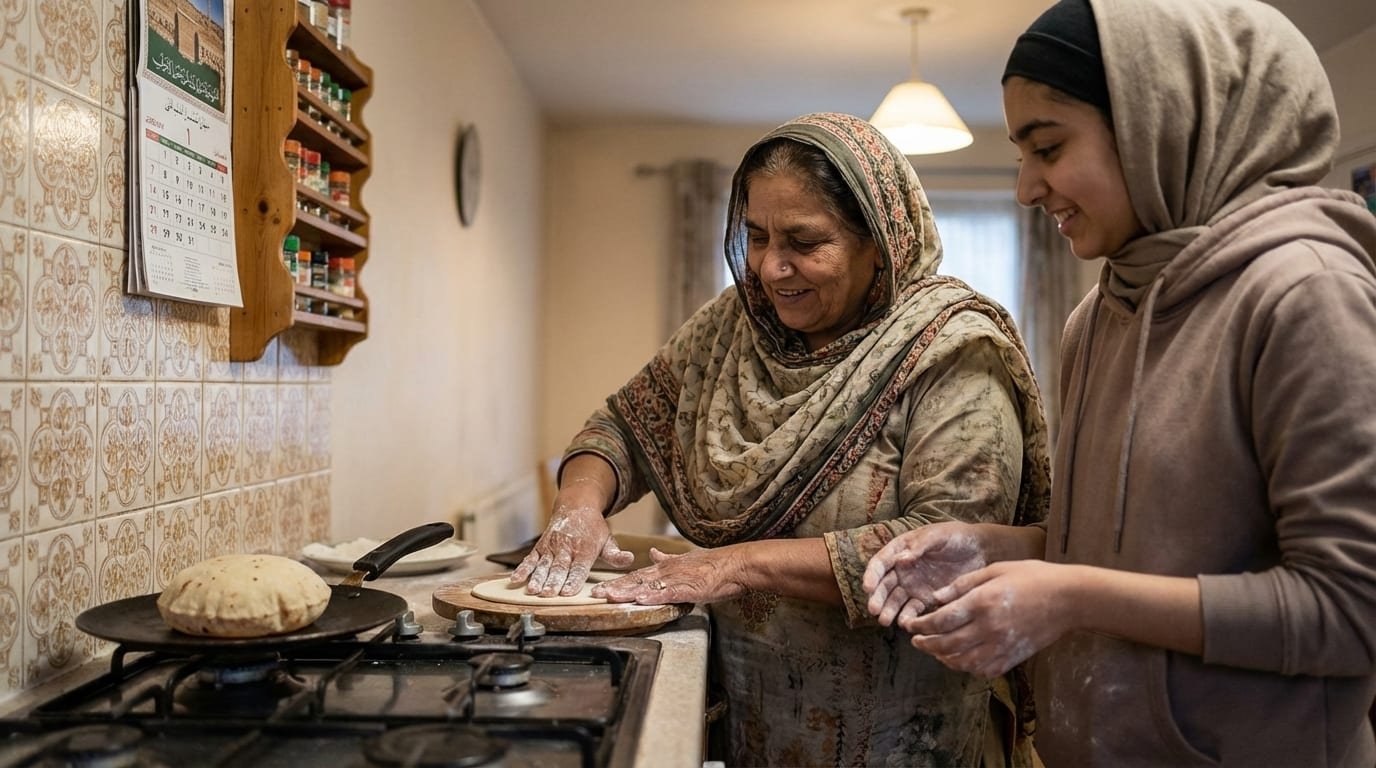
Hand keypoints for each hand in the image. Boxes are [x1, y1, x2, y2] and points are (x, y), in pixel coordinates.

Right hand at [509, 482, 633, 596]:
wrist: (576, 506)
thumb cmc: (593, 529)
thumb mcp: (607, 539)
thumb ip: (615, 553)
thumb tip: (629, 559)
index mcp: (585, 549)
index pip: (579, 568)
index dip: (573, 580)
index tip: (568, 593)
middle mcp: (566, 547)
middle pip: (559, 568)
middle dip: (553, 582)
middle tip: (547, 595)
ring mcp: (551, 547)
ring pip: (543, 565)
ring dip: (536, 578)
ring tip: (532, 590)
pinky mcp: (540, 546)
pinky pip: (530, 559)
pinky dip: (522, 569)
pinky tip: (515, 580)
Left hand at [592, 546, 744, 605]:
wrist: (735, 564)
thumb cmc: (714, 565)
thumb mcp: (687, 558)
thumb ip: (668, 558)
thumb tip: (653, 553)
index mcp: (666, 567)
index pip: (637, 575)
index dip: (619, 582)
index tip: (602, 588)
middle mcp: (668, 572)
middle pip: (637, 581)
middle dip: (616, 588)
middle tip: (596, 595)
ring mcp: (678, 580)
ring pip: (649, 586)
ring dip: (629, 592)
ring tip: (611, 597)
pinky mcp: (690, 589)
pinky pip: (669, 593)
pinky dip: (654, 597)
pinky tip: (641, 600)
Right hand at [863, 522, 987, 627]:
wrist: (979, 550)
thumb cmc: (955, 536)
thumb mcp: (937, 535)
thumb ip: (919, 546)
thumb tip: (900, 559)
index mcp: (900, 550)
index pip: (881, 563)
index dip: (872, 575)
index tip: (867, 587)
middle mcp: (902, 569)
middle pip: (884, 585)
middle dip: (877, 598)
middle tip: (874, 610)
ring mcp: (913, 585)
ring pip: (895, 600)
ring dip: (889, 610)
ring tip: (886, 621)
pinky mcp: (925, 598)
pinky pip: (913, 609)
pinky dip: (908, 617)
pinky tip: (906, 623)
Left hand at [904, 559, 1076, 677]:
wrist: (1068, 599)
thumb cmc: (1032, 577)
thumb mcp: (994, 570)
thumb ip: (962, 585)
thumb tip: (934, 598)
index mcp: (983, 603)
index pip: (941, 620)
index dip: (921, 626)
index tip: (910, 625)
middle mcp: (989, 628)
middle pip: (947, 645)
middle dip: (926, 644)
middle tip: (915, 641)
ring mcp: (1002, 646)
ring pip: (962, 662)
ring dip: (943, 658)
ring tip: (934, 650)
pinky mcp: (1013, 657)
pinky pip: (982, 670)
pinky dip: (965, 667)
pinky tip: (959, 659)